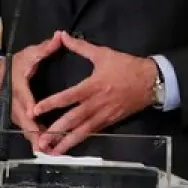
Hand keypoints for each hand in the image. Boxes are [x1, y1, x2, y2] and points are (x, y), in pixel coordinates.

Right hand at [0, 32, 65, 142]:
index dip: (29, 107)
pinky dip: (37, 140)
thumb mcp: (29, 54)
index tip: (34, 114)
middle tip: (46, 146)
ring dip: (38, 141)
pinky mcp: (21, 120)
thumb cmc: (15, 65)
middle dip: (35, 134)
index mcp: (18, 87)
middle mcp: (16, 104)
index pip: (23, 98)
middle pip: (25, 121)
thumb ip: (45, 48)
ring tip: (51, 152)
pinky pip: (29, 131)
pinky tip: (50, 149)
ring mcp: (17, 115)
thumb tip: (59, 36)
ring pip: (27, 130)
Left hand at [31, 32, 156, 154]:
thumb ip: (80, 46)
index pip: (68, 96)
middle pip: (73, 119)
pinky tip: (70, 148)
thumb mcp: (103, 53)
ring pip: (82, 131)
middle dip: (56, 131)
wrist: (151, 81)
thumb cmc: (126, 66)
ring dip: (66, 142)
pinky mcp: (110, 122)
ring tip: (52, 152)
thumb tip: (62, 35)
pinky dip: (80, 141)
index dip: (51, 103)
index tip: (35, 110)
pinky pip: (93, 133)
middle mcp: (96, 104)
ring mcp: (104, 115)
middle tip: (40, 141)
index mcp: (93, 86)